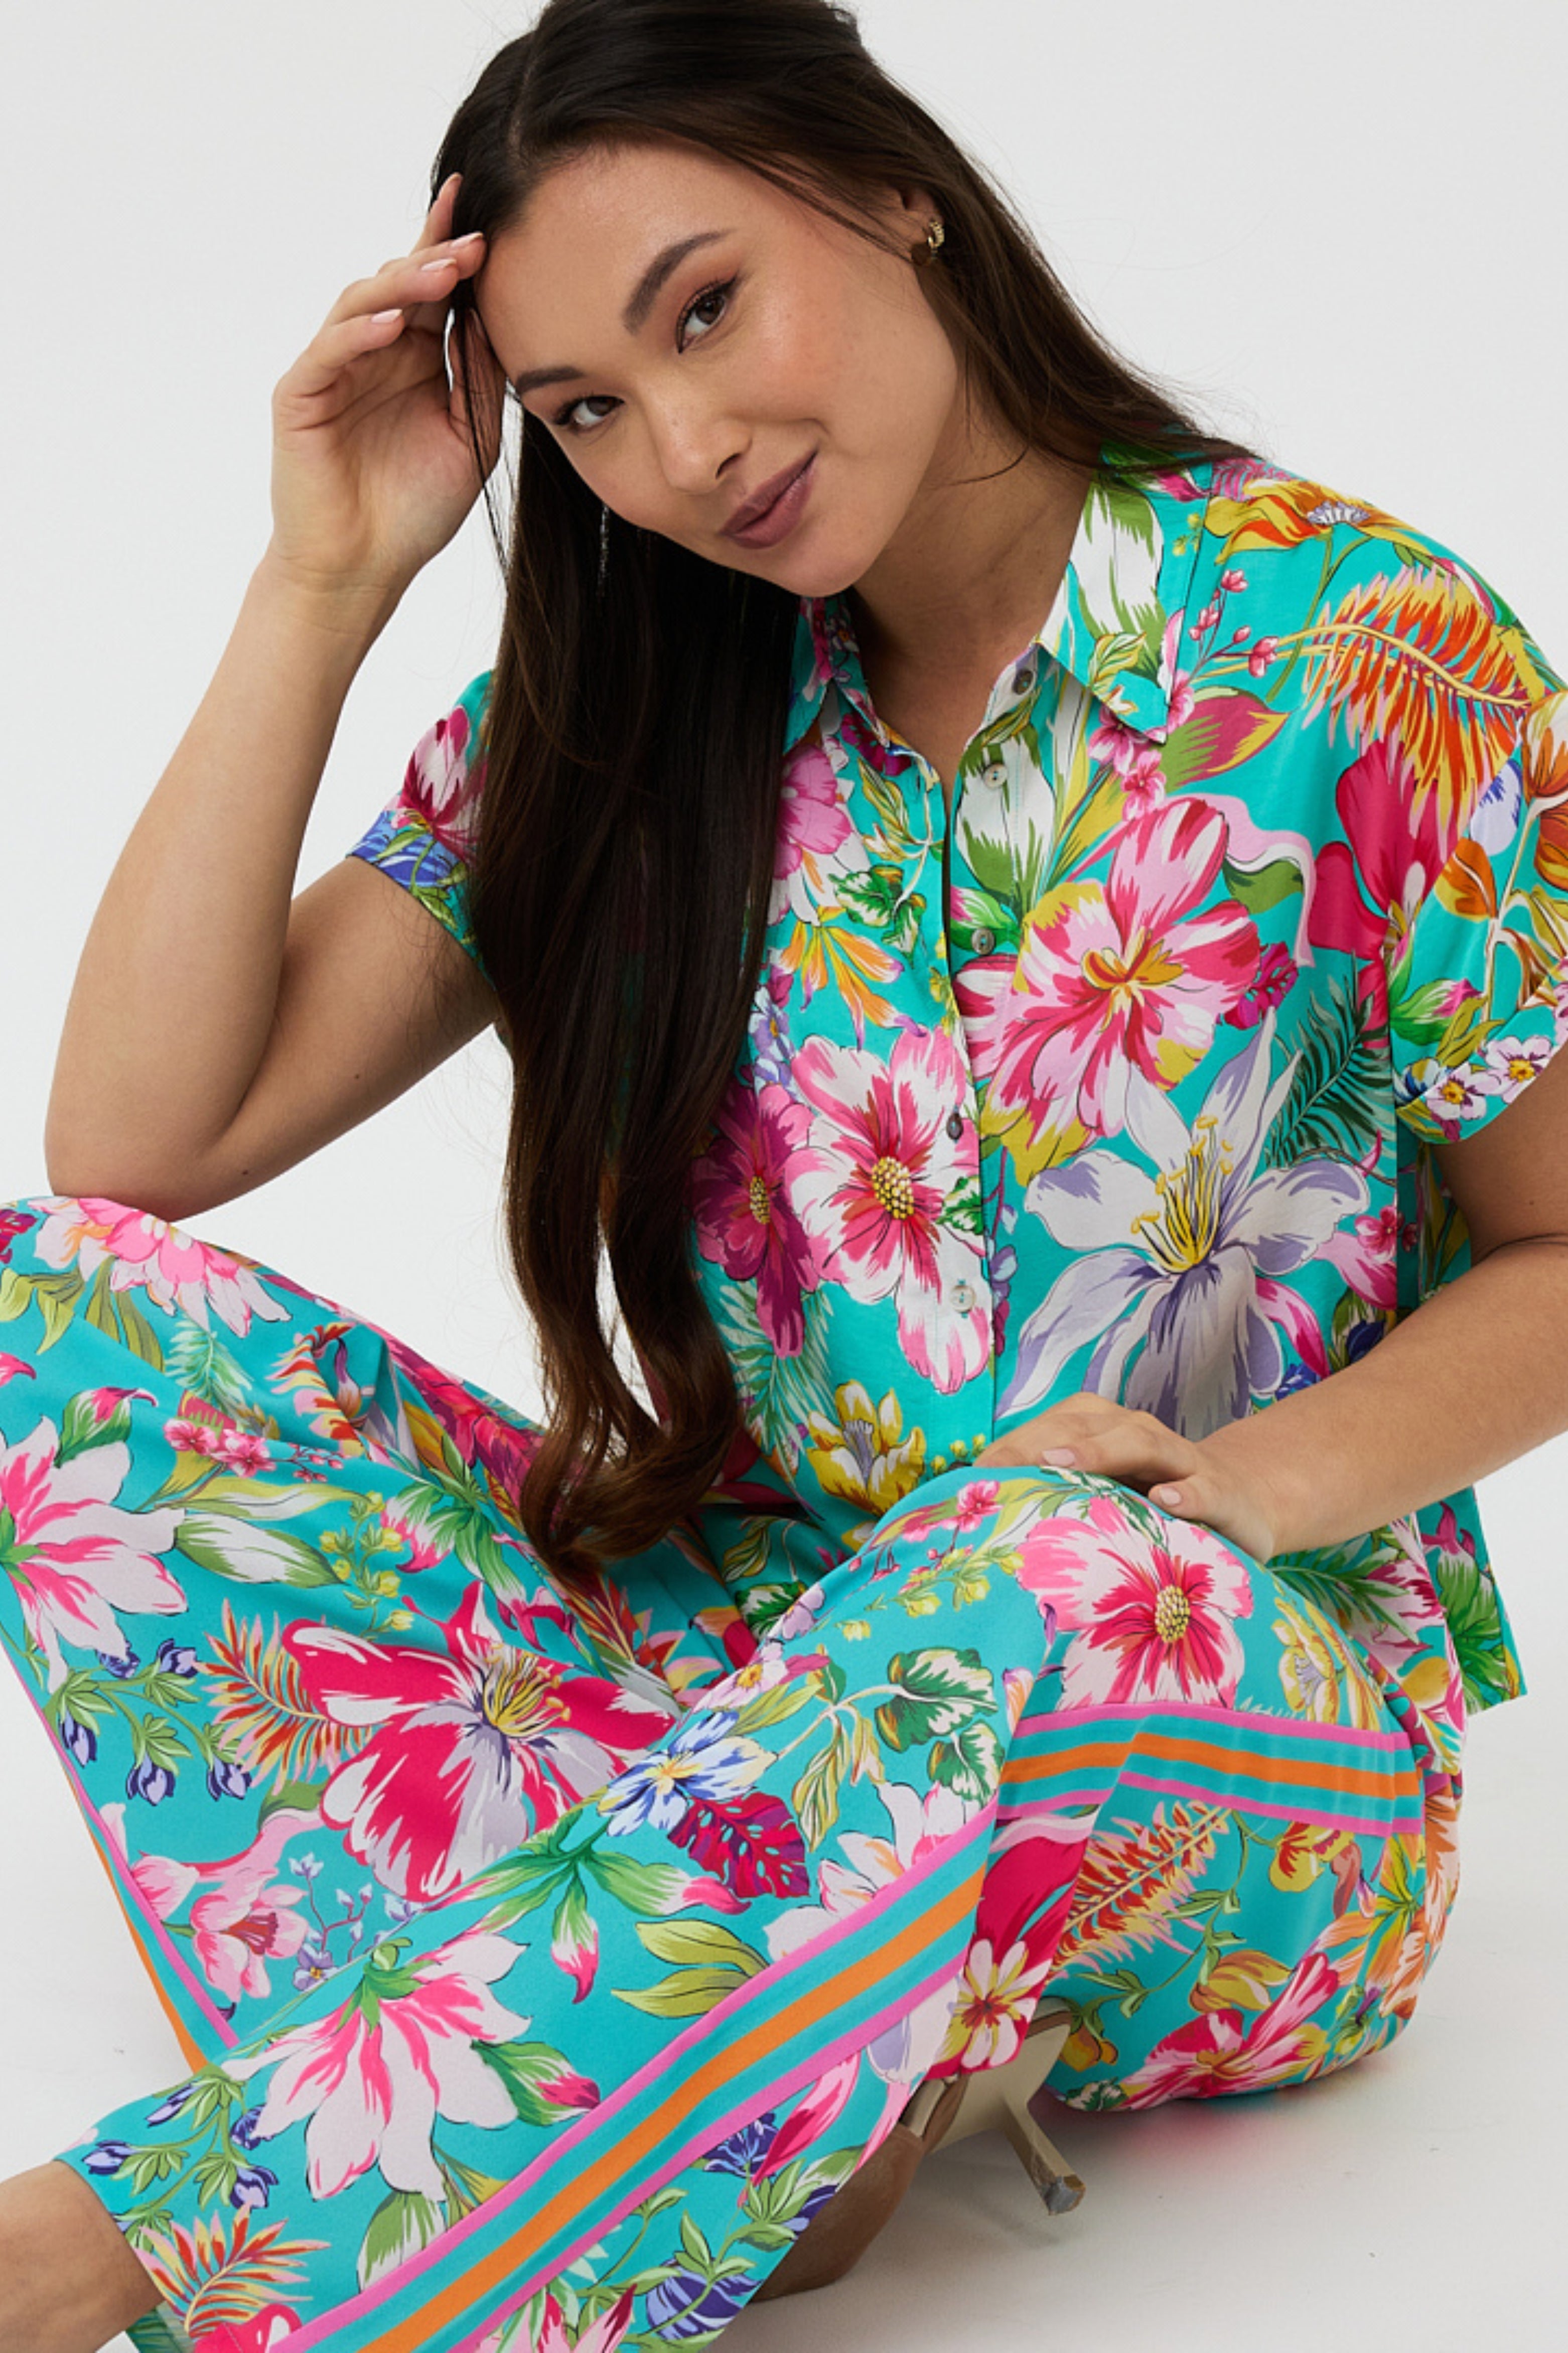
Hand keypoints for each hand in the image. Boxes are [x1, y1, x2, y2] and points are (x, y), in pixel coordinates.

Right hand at [263, 171, 507, 610]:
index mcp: (414, 360)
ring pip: (363, 305)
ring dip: (402, 285)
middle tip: (476, 241)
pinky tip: (392, 325)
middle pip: (400, 285)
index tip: (488, 220)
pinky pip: (330, 351)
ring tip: (443, 272)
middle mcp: (373, 354)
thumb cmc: (414, 512)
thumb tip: (488, 317)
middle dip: (437, 259)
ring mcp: (334, 370)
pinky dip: (359, 333)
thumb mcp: (470, 440)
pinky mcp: (301, 395)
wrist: (363, 570)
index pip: (433, 294)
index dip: (452, 253)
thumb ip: (479, 380)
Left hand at [975, 1391, 1280, 1562]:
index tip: (971, 1475)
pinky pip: (1203, 1487)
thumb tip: (986, 1519)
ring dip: (1100, 1450)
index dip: (1012, 1448)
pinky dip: (1187, 1492)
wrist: (1240, 1505)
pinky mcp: (1222, 1494)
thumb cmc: (1152, 1505)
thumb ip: (1059, 1500)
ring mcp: (1183, 1462)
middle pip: (1086, 1426)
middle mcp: (1140, 1435)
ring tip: (1060, 1462)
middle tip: (1000, 1466)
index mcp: (1104, 1432)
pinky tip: (1166, 1501)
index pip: (1052, 1428)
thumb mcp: (1105, 1498)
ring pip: (1141, 1442)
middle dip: (1041, 1442)